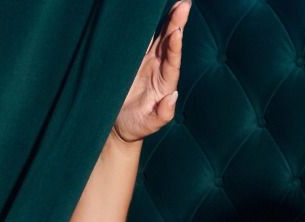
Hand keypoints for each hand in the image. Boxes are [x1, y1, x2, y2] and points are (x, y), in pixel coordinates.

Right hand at [111, 0, 190, 143]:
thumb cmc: (136, 126)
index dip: (175, 47)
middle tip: (185, 4)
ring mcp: (146, 60)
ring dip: (166, 18)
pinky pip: (140, 38)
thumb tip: (173, 97)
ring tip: (176, 2)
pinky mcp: (132, 57)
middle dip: (176, 22)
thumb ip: (163, 114)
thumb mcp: (149, 124)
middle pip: (169, 42)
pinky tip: (146, 11)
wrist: (119, 126)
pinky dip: (144, 24)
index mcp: (165, 83)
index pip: (172, 62)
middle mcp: (158, 68)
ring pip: (157, 35)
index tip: (178, 31)